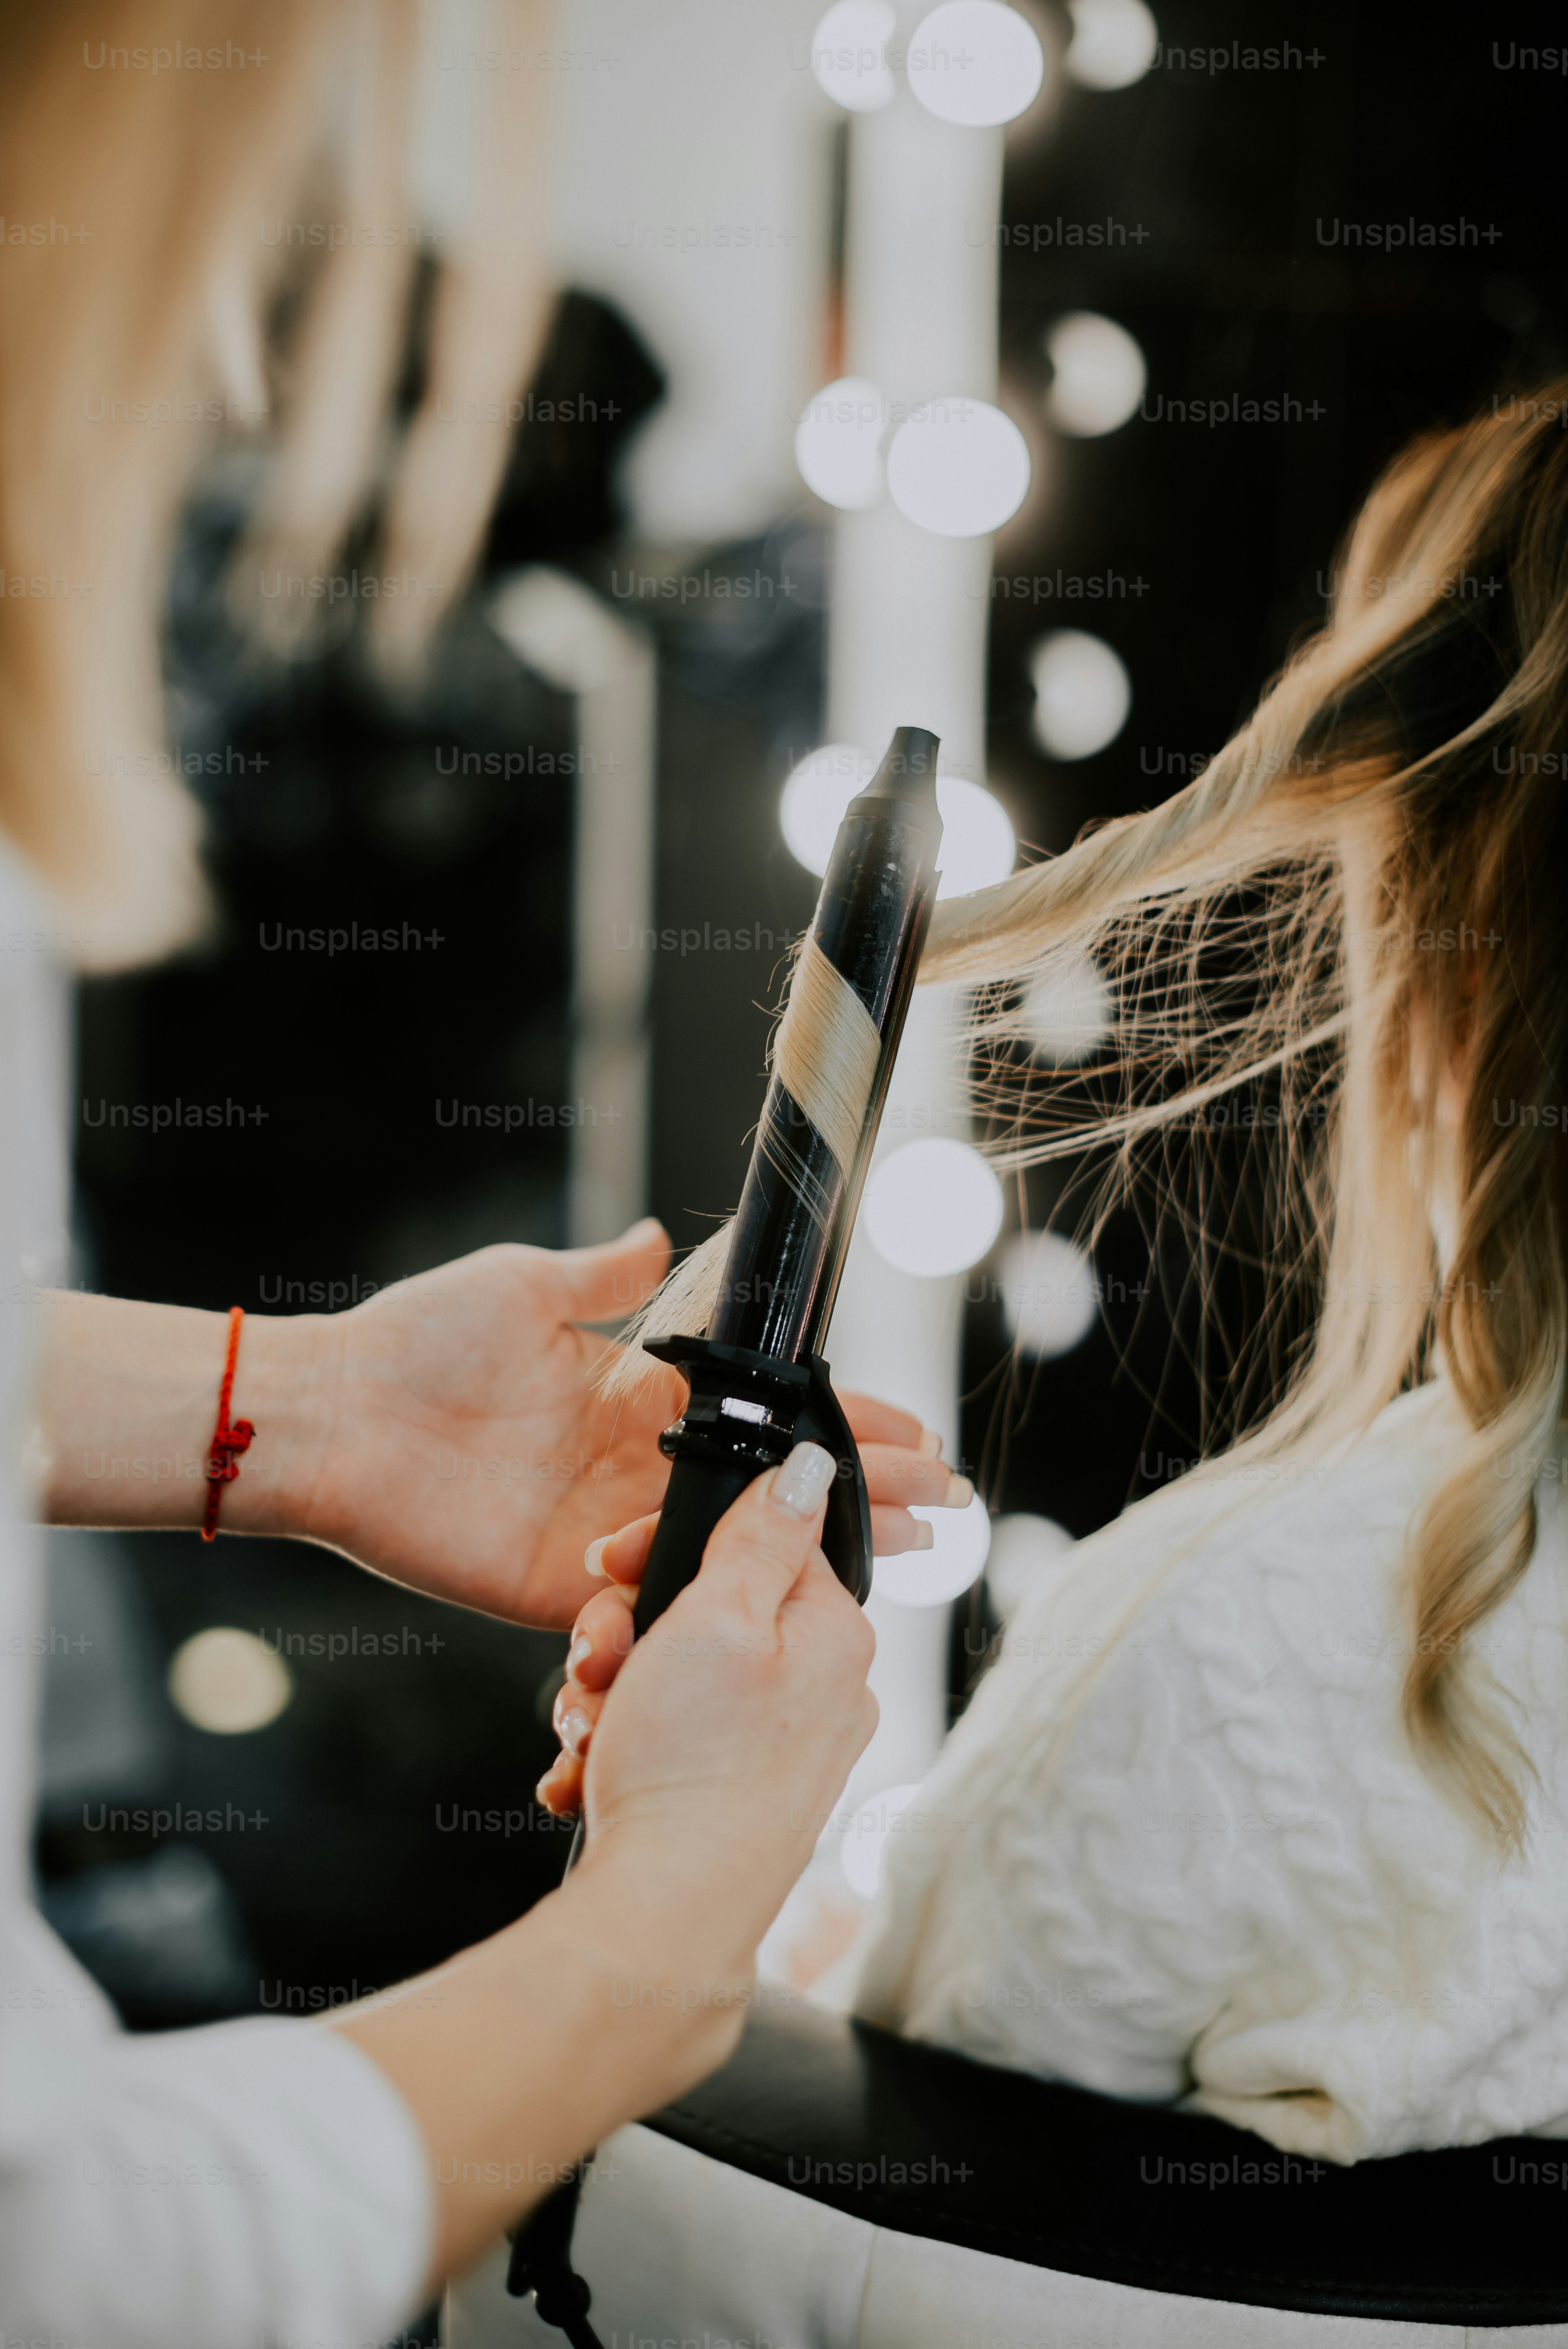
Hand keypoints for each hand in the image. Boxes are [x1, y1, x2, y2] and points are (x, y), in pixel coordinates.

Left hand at [281, 1223, 967, 1630]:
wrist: (335, 1416)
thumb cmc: (418, 1339)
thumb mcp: (523, 1286)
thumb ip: (603, 1276)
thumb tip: (664, 1237)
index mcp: (632, 1397)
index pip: (759, 1413)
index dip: (835, 1420)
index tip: (910, 1428)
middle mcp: (631, 1469)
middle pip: (767, 1486)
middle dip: (859, 1491)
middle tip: (943, 1502)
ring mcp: (604, 1532)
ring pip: (733, 1546)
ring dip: (817, 1550)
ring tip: (905, 1552)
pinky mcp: (565, 1585)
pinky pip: (654, 1603)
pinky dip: (719, 1604)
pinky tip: (795, 1605)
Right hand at [555, 1443, 878, 1955]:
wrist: (661, 1914)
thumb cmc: (690, 1766)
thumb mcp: (717, 1616)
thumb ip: (761, 1534)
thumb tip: (813, 1467)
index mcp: (833, 1633)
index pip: (761, 1539)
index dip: (674, 1546)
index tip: (615, 1565)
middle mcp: (824, 1689)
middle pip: (710, 1611)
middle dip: (632, 1633)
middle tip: (598, 1664)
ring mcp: (785, 1748)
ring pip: (677, 1679)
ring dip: (615, 1696)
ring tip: (591, 1730)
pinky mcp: (743, 1796)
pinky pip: (672, 1742)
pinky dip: (622, 1749)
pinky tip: (591, 1772)